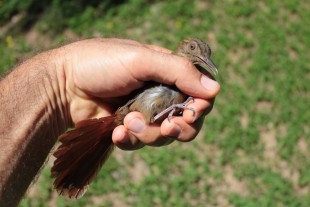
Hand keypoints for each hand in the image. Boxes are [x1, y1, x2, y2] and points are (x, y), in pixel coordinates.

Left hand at [59, 38, 219, 149]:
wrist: (62, 84)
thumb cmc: (99, 63)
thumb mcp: (140, 58)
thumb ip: (177, 71)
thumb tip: (214, 89)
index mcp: (166, 72)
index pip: (198, 92)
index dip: (200, 105)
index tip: (191, 111)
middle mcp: (160, 94)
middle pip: (188, 120)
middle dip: (179, 127)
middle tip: (168, 126)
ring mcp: (145, 113)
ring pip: (165, 136)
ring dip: (149, 133)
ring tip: (127, 122)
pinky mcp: (129, 128)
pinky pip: (141, 143)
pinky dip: (131, 140)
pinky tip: (117, 132)